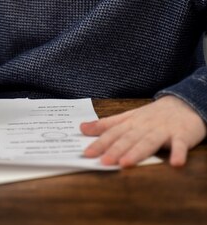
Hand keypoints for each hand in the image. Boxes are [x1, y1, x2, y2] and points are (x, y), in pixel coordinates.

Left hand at [80, 95, 205, 166]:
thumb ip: (107, 124)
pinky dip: (178, 153)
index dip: (100, 143)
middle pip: (129, 138)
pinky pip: (180, 145)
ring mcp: (163, 130)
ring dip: (138, 152)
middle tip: (103, 161)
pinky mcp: (182, 135)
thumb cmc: (153, 115)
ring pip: (149, 142)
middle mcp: (145, 126)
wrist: (185, 103)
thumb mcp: (129, 117)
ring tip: (126, 163)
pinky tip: (176, 163)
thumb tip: (82, 128)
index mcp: (132, 122)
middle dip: (116, 150)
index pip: (113, 133)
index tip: (87, 153)